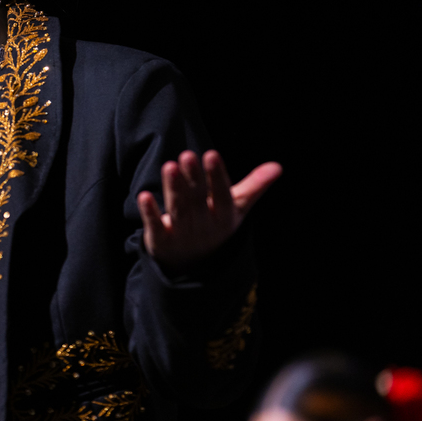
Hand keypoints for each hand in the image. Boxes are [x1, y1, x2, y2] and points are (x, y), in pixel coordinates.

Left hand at [136, 150, 281, 271]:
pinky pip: (155, 226)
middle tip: (187, 155)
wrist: (194, 265)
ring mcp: (181, 234)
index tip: (212, 154)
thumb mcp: (236, 208)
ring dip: (173, 189)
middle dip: (193, 179)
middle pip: (197, 200)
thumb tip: (278, 166)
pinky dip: (150, 213)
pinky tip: (143, 196)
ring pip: (177, 209)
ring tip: (169, 166)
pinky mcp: (160, 241)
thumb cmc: (216, 225)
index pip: (222, 196)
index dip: (217, 177)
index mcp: (224, 216)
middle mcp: (203, 225)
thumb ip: (254, 186)